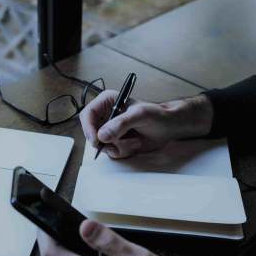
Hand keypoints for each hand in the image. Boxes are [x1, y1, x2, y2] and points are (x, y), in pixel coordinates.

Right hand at [79, 90, 213, 158]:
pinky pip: (111, 153)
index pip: (87, 115)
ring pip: (102, 146)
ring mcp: (110, 131)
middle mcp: (106, 116)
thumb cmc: (157, 115)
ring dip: (120, 147)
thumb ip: (121, 124)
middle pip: (91, 133)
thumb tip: (102, 136)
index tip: (97, 140)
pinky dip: (124, 152)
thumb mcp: (140, 115)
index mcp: (107, 102)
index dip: (89, 128)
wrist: (168, 128)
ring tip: (135, 141)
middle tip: (120, 144)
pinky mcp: (116, 143)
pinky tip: (136, 144)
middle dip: (106, 142)